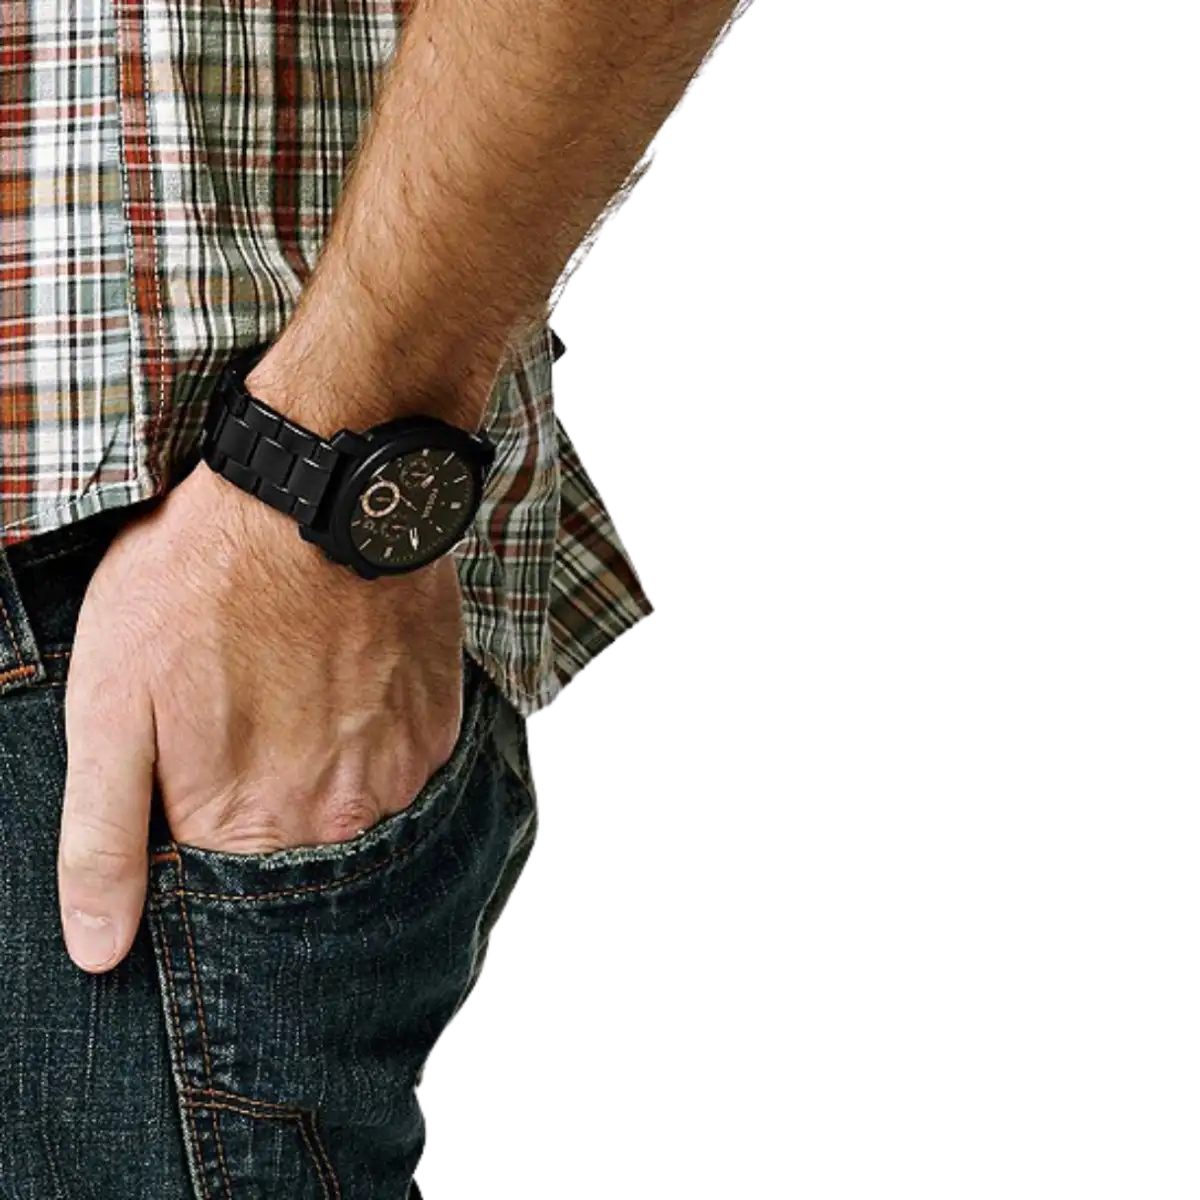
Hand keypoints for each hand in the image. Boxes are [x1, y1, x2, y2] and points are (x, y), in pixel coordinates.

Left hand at [57, 464, 464, 972]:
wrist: (319, 494)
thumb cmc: (200, 587)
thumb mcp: (110, 704)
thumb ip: (103, 840)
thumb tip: (98, 951)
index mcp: (248, 828)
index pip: (223, 900)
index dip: (195, 856)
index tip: (191, 796)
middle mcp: (340, 821)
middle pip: (296, 862)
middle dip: (264, 821)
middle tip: (245, 732)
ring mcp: (401, 773)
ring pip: (355, 818)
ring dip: (321, 784)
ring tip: (292, 707)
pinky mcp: (438, 726)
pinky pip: (402, 770)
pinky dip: (370, 747)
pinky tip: (341, 691)